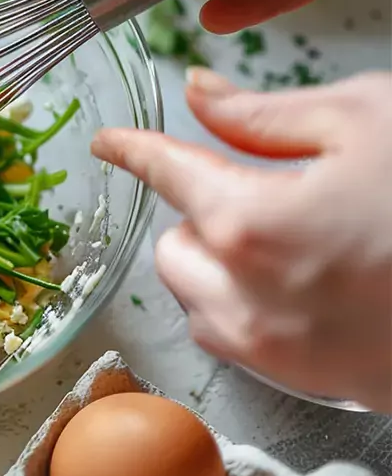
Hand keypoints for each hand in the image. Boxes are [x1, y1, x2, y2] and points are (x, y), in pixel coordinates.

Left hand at [92, 68, 391, 412]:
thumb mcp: (367, 122)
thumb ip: (265, 112)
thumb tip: (200, 94)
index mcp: (248, 220)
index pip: (163, 171)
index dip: (131, 147)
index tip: (109, 141)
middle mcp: (244, 295)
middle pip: (172, 244)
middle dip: (198, 213)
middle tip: (254, 188)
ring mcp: (272, 349)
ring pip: (195, 296)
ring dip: (216, 262)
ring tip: (289, 235)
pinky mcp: (304, 382)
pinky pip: (233, 337)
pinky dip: (244, 303)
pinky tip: (303, 278)